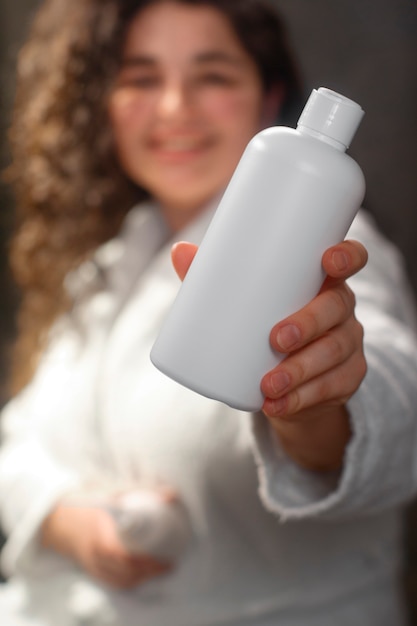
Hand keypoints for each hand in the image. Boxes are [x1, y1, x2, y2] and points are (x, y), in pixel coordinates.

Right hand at [41, 504, 170, 588]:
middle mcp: (95, 554)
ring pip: (118, 580)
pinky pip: (109, 581)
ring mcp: (90, 562)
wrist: (54, 512)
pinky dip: (126, 581)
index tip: (166, 560)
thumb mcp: (112, 491)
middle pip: (125, 573)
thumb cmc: (85, 500)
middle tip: (167, 565)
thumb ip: (141, 490)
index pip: (126, 557)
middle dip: (149, 573)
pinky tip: (138, 574)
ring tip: (157, 570)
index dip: (148, 564)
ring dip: (140, 579)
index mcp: (101, 536)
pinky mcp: (87, 566)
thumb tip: (172, 495)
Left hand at [172, 239, 367, 471]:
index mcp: (322, 282)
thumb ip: (215, 277)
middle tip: (275, 339)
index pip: (350, 259)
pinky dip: (301, 399)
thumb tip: (180, 251)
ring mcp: (347, 345)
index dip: (346, 256)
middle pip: (337, 308)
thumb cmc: (266, 327)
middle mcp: (341, 310)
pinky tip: (278, 406)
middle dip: (308, 323)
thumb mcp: (248, 303)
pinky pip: (331, 388)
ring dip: (301, 370)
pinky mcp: (346, 380)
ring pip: (334, 352)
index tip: (327, 260)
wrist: (290, 383)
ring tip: (269, 384)